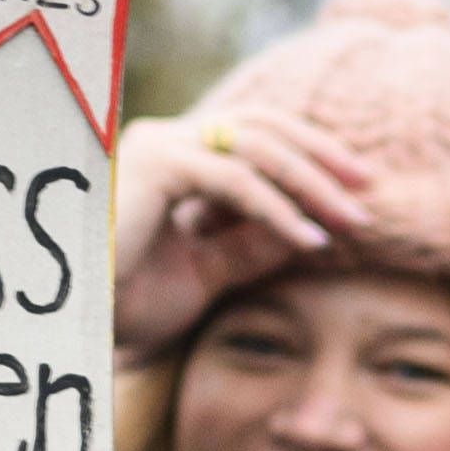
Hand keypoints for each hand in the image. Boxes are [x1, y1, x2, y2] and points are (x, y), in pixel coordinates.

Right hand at [105, 109, 376, 361]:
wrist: (81, 324)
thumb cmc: (130, 302)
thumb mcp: (210, 272)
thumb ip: (255, 245)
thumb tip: (318, 229)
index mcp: (175, 158)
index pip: (255, 135)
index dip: (310, 154)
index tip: (356, 189)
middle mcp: (165, 141)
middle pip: (263, 126)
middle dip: (322, 156)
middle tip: (369, 189)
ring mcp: (158, 146)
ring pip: (256, 148)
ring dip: (312, 184)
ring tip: (352, 220)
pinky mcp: (156, 165)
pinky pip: (235, 180)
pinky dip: (278, 209)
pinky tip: (311, 239)